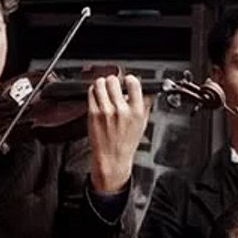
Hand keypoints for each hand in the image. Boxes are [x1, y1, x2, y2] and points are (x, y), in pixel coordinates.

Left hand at [87, 74, 148, 193]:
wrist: (112, 158)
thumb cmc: (126, 143)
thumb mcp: (142, 125)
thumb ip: (145, 106)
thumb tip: (147, 91)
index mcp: (136, 112)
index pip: (134, 83)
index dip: (129, 79)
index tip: (127, 81)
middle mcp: (121, 110)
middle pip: (114, 80)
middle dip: (114, 81)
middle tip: (114, 86)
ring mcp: (105, 111)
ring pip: (100, 83)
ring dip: (102, 83)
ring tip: (104, 89)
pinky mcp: (93, 113)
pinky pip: (91, 92)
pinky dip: (94, 90)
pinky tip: (98, 96)